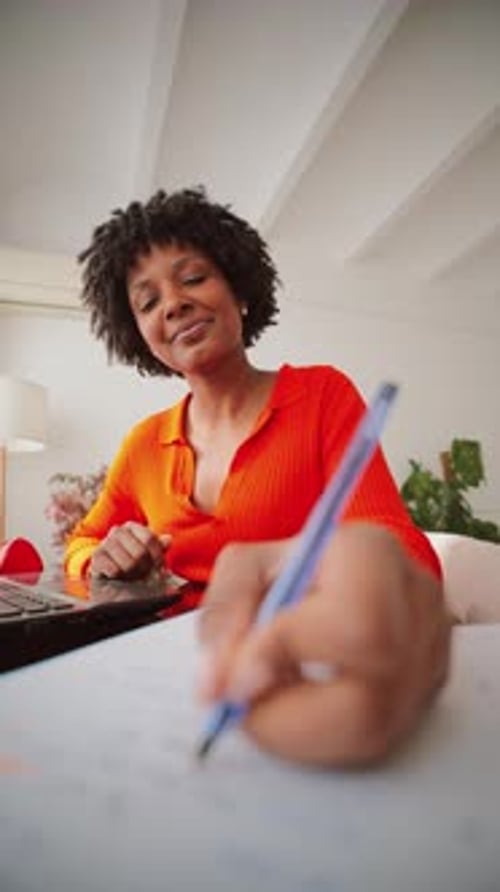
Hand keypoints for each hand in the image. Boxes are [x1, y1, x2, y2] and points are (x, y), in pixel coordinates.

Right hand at [89, 522, 170, 579]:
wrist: (112, 580)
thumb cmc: (133, 565)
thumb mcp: (151, 556)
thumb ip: (160, 547)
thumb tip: (168, 539)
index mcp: (132, 527)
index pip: (149, 539)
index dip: (157, 556)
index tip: (159, 567)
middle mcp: (118, 531)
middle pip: (140, 552)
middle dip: (144, 567)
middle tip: (143, 573)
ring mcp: (105, 543)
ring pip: (128, 563)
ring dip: (132, 574)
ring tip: (131, 575)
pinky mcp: (97, 557)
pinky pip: (114, 570)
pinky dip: (119, 576)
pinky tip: (117, 576)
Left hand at [197, 523, 450, 766]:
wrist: (338, 574)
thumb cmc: (289, 570)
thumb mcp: (243, 570)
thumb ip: (225, 617)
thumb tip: (220, 687)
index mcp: (371, 554)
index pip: (350, 622)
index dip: (288, 659)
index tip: (234, 683)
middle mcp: (416, 601)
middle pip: (372, 692)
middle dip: (291, 717)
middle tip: (242, 712)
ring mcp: (433, 649)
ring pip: (374, 728)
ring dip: (302, 734)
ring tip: (269, 703)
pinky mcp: (431, 688)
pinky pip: (377, 738)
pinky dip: (324, 737)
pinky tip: (301, 706)